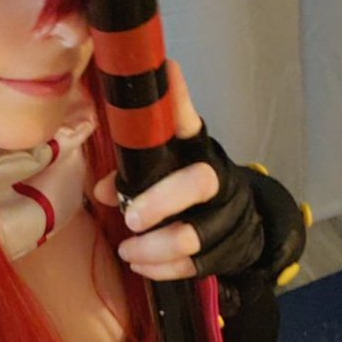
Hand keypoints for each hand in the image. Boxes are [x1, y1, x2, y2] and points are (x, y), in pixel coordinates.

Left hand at [93, 60, 263, 280]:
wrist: (241, 228)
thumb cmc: (185, 192)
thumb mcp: (161, 173)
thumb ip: (132, 173)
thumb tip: (100, 190)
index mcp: (198, 151)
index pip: (189, 121)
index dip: (179, 100)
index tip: (167, 71)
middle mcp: (219, 178)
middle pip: (199, 182)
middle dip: (162, 202)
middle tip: (130, 217)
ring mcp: (228, 217)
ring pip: (195, 236)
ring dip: (155, 248)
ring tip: (128, 251)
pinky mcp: (228, 251)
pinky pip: (194, 267)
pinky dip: (163, 269)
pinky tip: (141, 266)